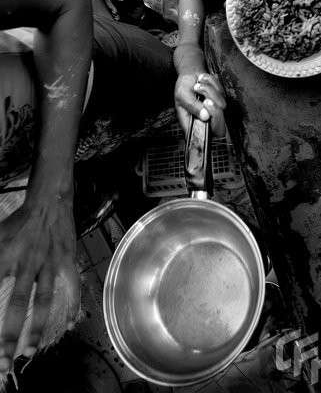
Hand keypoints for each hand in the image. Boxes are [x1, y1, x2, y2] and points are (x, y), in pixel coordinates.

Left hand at [0, 192, 79, 378]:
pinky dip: (72, 305)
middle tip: (3, 361)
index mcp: (5, 257)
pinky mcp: (66, 260)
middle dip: (9, 335)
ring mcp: (49, 263)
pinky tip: (70, 323)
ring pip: (42, 300)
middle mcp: (27, 263)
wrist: (49, 202)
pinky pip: (72, 286)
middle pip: (16, 304)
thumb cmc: (19, 222)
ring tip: (30, 351)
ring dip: (36, 328)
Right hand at [175, 72, 225, 136]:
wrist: (190, 74)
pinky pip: (222, 93)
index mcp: (193, 124)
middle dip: (215, 112)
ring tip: (198, 86)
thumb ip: (192, 106)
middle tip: (206, 100)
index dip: (209, 132)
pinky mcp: (221, 100)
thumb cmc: (184, 87)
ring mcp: (215, 110)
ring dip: (209, 91)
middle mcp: (206, 121)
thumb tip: (205, 116)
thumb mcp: (182, 95)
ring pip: (222, 106)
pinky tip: (203, 82)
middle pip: (220, 128)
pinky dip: (213, 84)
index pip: (205, 138)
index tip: (206, 114)